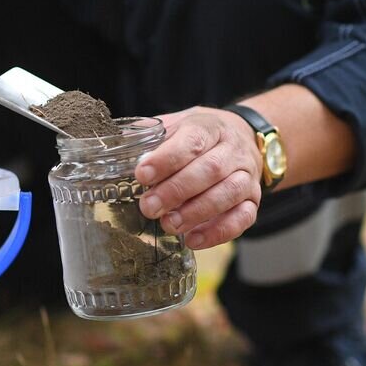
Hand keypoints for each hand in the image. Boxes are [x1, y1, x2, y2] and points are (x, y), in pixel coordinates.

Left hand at [134, 107, 262, 249]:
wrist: (244, 137)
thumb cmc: (199, 136)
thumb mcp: (176, 125)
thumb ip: (150, 136)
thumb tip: (112, 147)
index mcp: (210, 128)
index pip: (192, 141)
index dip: (167, 159)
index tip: (142, 174)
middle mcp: (233, 151)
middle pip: (210, 169)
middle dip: (176, 190)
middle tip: (148, 206)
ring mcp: (247, 176)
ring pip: (228, 194)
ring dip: (196, 212)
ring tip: (168, 225)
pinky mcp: (253, 201)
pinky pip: (243, 218)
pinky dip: (219, 232)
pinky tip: (193, 240)